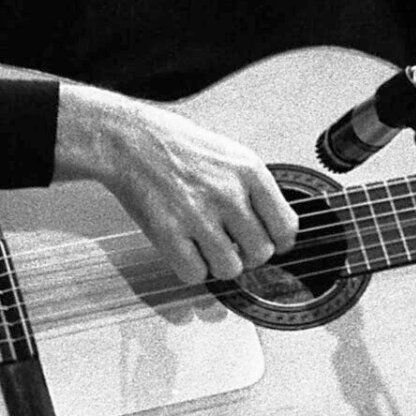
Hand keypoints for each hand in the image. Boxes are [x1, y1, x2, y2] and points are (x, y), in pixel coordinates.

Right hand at [52, 84, 300, 284]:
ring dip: (218, 265)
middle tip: (230, 244)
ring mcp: (198, 215)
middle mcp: (228, 193)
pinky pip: (195, 274)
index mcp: (249, 172)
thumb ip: (256, 190)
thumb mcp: (230, 154)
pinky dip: (191, 270)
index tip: (269, 243)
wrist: (130, 140)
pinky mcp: (168, 232)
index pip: (286, 227)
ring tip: (205, 247)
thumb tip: (276, 228)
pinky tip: (185, 250)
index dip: (278, 242)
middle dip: (247, 255)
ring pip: (230, 269)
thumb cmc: (178, 146)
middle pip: (261, 253)